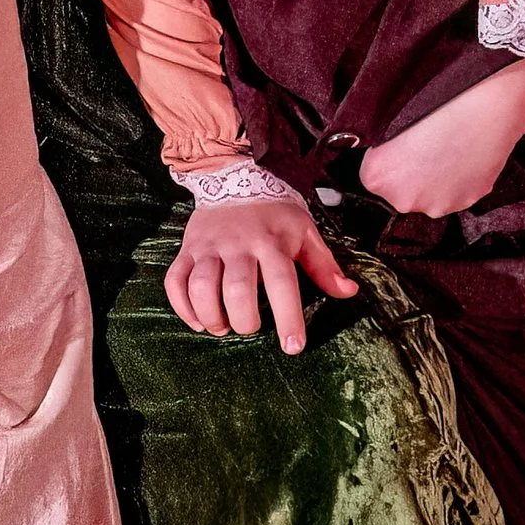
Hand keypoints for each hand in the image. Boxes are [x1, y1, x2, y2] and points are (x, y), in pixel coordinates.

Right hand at [165, 198, 357, 354]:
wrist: (234, 178)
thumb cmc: (274, 214)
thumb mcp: (305, 232)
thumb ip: (324, 266)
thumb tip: (348, 292)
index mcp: (272, 242)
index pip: (282, 284)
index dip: (288, 318)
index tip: (293, 347)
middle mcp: (238, 245)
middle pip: (238, 291)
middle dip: (244, 321)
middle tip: (250, 328)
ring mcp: (209, 247)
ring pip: (202, 287)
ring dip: (211, 316)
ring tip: (223, 328)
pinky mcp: (187, 250)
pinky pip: (175, 281)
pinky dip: (182, 307)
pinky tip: (198, 321)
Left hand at [359, 57, 524, 219]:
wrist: (486, 102)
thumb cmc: (436, 101)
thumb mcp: (388, 117)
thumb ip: (378, 146)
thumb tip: (377, 151)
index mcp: (376, 177)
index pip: (373, 174)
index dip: (387, 156)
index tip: (399, 141)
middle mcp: (404, 200)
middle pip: (400, 189)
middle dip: (410, 170)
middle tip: (425, 141)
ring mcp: (438, 204)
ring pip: (429, 193)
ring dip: (434, 177)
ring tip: (447, 146)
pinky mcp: (466, 201)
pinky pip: (454, 192)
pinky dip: (457, 178)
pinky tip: (462, 154)